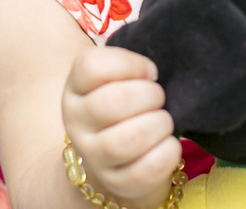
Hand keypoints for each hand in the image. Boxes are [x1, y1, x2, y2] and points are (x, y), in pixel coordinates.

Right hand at [61, 47, 181, 203]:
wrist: (119, 156)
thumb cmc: (125, 107)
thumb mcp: (117, 80)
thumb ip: (130, 67)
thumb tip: (150, 70)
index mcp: (76, 89)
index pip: (91, 66)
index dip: (128, 63)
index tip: (149, 71)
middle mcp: (77, 123)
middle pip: (112, 102)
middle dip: (149, 95)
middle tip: (159, 97)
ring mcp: (94, 156)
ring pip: (127, 140)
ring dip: (158, 125)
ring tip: (164, 121)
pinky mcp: (117, 182)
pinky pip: (145, 170)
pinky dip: (167, 153)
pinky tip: (169, 143)